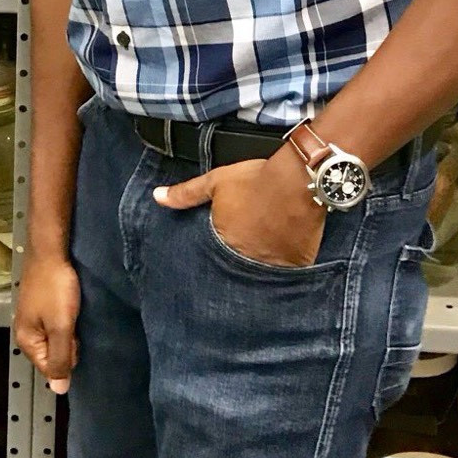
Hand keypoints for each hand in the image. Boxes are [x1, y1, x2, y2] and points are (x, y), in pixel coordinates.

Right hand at [15, 253, 81, 392]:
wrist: (50, 250)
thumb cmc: (55, 288)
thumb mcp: (61, 326)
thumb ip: (60, 358)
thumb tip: (58, 390)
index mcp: (26, 340)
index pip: (49, 369)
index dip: (67, 358)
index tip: (74, 338)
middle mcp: (25, 331)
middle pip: (52, 354)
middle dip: (68, 345)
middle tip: (74, 323)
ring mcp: (31, 317)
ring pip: (55, 338)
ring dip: (68, 332)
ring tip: (74, 315)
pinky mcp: (40, 305)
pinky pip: (55, 324)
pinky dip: (65, 320)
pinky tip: (71, 308)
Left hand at [155, 153, 325, 269]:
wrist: (299, 181)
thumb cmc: (257, 181)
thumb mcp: (216, 182)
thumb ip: (186, 193)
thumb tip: (157, 197)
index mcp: (223, 243)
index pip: (210, 261)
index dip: (211, 258)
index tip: (213, 256)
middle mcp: (245, 260)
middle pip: (234, 271)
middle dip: (232, 269)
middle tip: (236, 259)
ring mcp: (272, 266)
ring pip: (259, 276)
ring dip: (256, 269)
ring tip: (258, 259)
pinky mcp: (296, 265)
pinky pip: (285, 275)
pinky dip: (280, 270)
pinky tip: (280, 260)